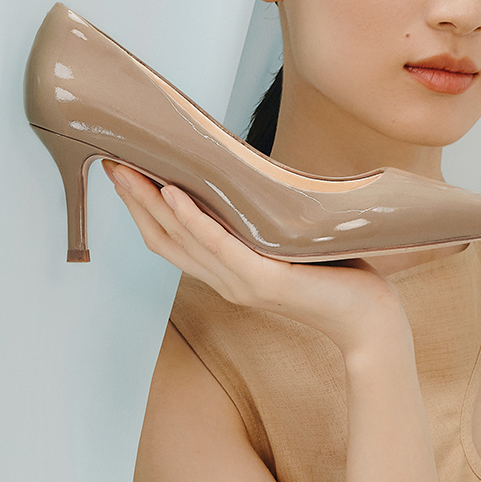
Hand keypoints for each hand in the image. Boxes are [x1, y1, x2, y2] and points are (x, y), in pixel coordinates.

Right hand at [103, 161, 405, 356]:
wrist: (368, 319)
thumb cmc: (335, 276)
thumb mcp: (286, 245)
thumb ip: (259, 224)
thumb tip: (246, 181)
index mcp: (226, 274)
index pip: (169, 241)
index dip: (141, 209)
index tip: (124, 172)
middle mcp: (226, 281)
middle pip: (164, 238)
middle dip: (134, 200)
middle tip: (112, 163)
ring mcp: (241, 283)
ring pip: (183, 239)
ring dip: (152, 203)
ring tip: (131, 171)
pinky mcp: (264, 280)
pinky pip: (220, 246)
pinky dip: (194, 220)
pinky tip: (174, 194)